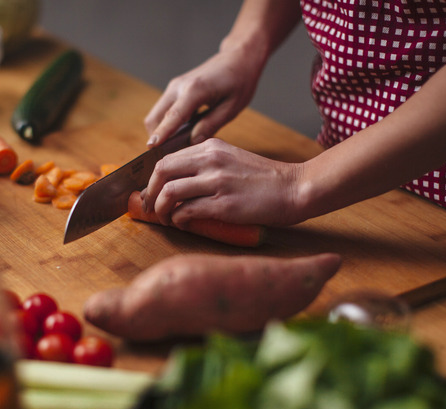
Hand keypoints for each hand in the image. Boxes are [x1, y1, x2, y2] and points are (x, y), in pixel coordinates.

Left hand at [141, 138, 301, 226]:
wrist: (295, 188)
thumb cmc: (265, 180)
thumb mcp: (232, 159)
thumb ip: (207, 164)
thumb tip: (179, 182)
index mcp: (211, 147)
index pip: (167, 159)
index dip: (153, 179)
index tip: (151, 193)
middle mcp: (211, 160)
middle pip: (162, 172)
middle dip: (150, 193)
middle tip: (151, 208)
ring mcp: (217, 181)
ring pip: (170, 192)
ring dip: (162, 209)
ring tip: (166, 219)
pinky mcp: (224, 204)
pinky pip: (187, 211)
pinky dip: (179, 219)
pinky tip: (184, 223)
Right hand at [144, 43, 264, 146]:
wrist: (237, 58)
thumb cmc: (239, 81)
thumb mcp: (231, 108)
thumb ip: (211, 125)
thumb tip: (192, 142)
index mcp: (195, 90)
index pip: (173, 117)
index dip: (161, 134)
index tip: (151, 148)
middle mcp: (178, 86)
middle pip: (155, 117)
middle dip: (156, 138)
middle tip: (168, 157)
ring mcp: (174, 86)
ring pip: (156, 114)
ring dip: (160, 131)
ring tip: (174, 148)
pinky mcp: (175, 89)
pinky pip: (163, 110)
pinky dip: (166, 124)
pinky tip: (180, 135)